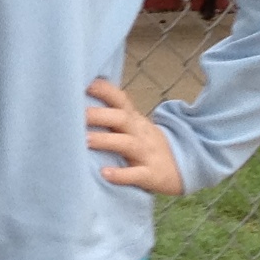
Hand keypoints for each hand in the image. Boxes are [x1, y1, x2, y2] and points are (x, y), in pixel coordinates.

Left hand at [85, 77, 183, 194]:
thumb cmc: (146, 145)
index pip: (121, 100)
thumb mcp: (134, 127)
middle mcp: (140, 133)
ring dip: (105, 140)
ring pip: (127, 144)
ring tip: (85, 141)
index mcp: (134, 120)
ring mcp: (146, 153)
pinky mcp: (151, 174)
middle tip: (77, 115)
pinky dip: (120, 175)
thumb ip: (112, 116)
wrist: (183, 167)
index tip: (86, 85)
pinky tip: (104, 173)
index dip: (105, 90)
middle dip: (99, 115)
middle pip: (121, 118)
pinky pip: (136, 174)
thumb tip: (78, 104)